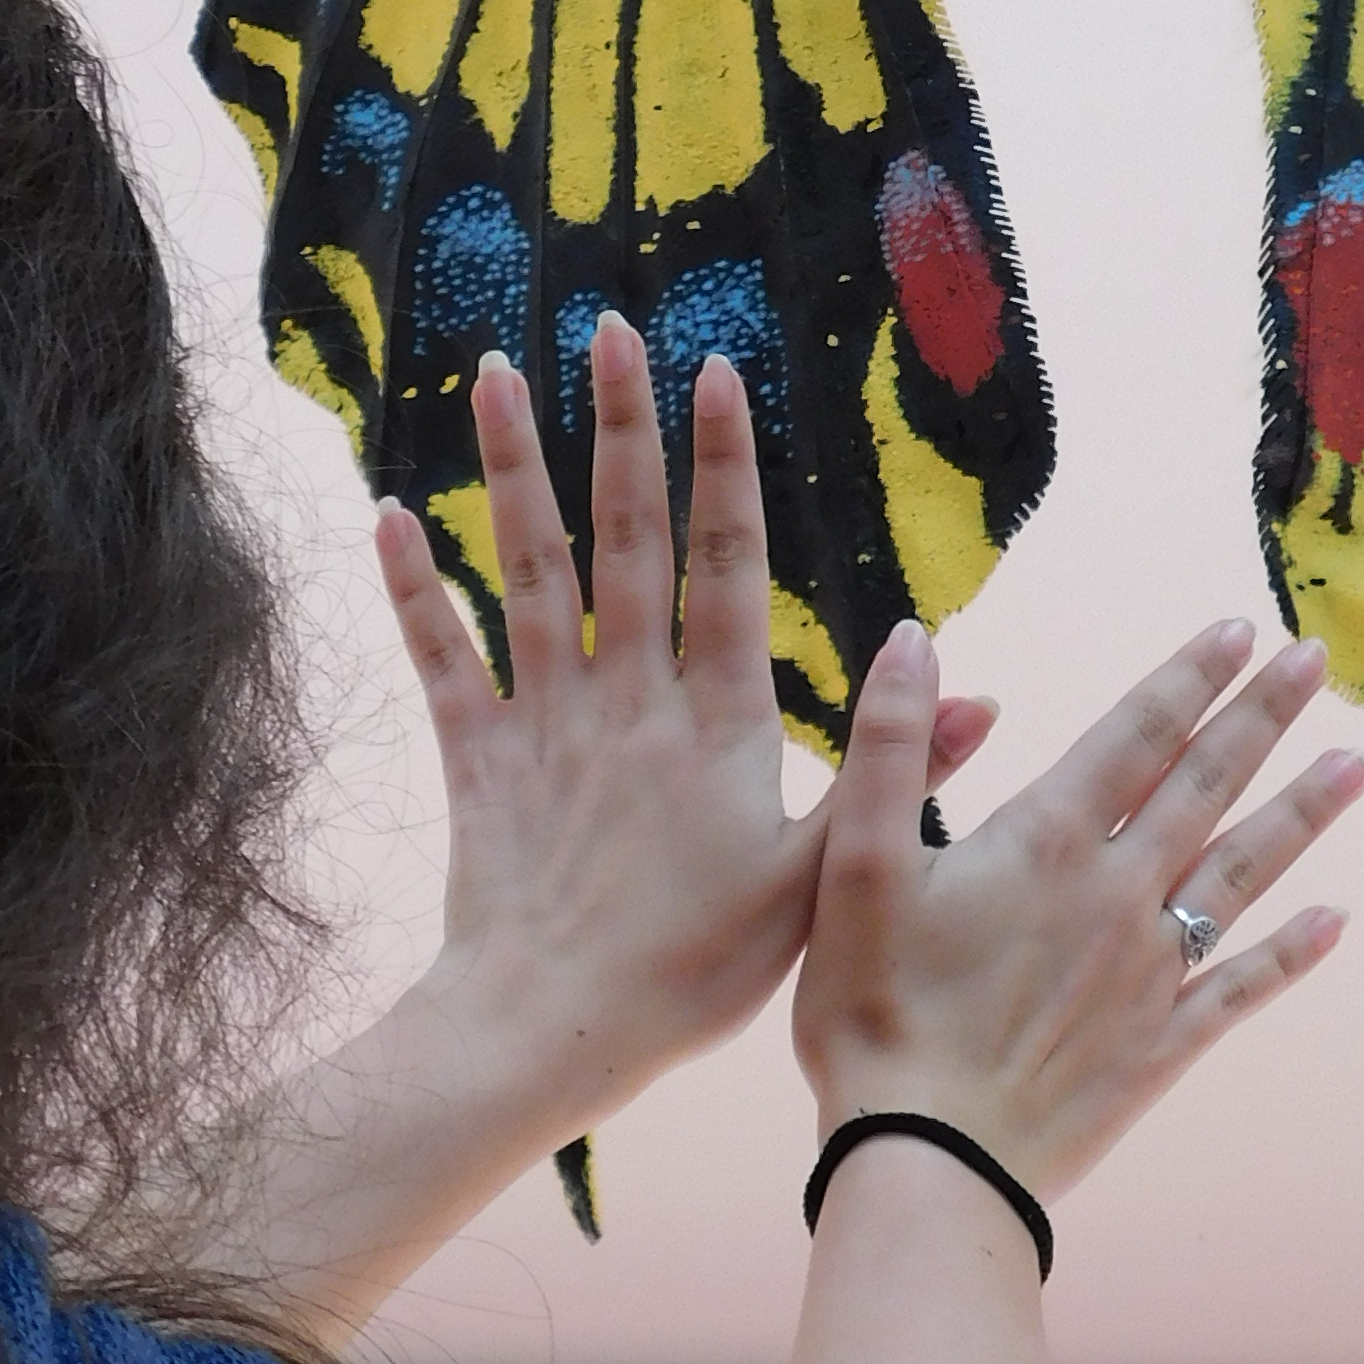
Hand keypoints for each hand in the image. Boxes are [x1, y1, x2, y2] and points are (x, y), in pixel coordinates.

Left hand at [375, 315, 992, 1155]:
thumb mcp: (820, 880)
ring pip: (527, 572)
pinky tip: (386, 513)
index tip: (718, 373)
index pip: (725, 566)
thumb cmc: (696, 971)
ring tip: (496, 373)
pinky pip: (440, 659)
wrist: (551, 1035)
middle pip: (626, 538)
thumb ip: (892, 775)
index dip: (724, 466)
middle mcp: (627, 701)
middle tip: (609, 328)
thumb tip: (977, 695)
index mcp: (718, 722)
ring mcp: (544, 722)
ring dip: (511, 470)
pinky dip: (411, 588)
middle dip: (621, 427)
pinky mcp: (475, 759)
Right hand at [791, 616, 1362, 1205]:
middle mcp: (1118, 895)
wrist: (927, 1158)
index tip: (1241, 629)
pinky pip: (1242, 987)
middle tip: (1314, 661)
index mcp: (1047, 842)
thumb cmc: (875, 1010)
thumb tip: (909, 638)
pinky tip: (1338, 923)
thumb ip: (889, 745)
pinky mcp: (1161, 1047)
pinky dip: (1293, 953)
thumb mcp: (858, 865)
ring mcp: (1150, 972)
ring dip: (1301, 815)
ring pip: (1242, 874)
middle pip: (1205, 786)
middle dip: (1261, 717)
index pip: (1136, 733)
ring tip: (1355, 765)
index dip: (1188, 675)